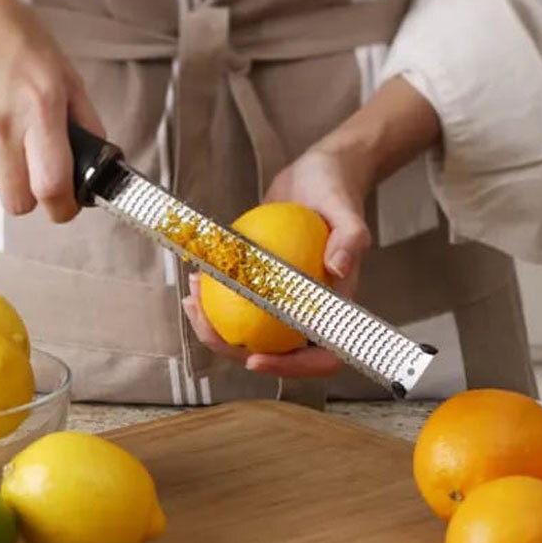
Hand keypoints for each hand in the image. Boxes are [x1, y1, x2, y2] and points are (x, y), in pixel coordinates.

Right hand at [0, 0, 103, 220]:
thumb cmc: (11, 32)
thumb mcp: (64, 71)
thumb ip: (85, 121)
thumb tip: (100, 161)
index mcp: (40, 108)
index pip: (52, 188)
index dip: (63, 209)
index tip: (67, 205)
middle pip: (18, 203)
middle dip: (33, 195)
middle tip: (38, 173)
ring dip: (5, 172)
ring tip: (6, 132)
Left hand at [181, 142, 370, 377]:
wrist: (317, 174)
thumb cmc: (338, 192)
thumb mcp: (348, 212)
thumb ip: (350, 240)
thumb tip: (338, 269)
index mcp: (333, 306)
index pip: (321, 355)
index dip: (290, 368)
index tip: (254, 358)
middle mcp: (307, 308)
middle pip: (272, 349)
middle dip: (230, 347)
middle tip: (201, 319)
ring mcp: (282, 297)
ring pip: (248, 328)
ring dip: (214, 323)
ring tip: (191, 298)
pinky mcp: (262, 281)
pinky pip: (237, 299)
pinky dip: (213, 295)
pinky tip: (195, 277)